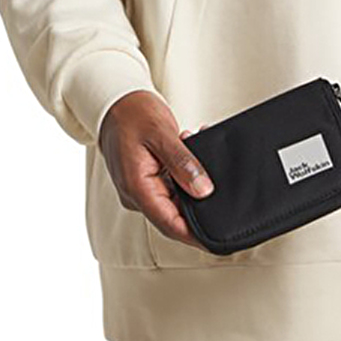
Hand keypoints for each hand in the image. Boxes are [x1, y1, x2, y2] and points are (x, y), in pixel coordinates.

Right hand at [97, 91, 214, 251]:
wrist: (114, 101)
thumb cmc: (132, 113)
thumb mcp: (161, 134)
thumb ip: (183, 163)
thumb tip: (204, 190)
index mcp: (136, 188)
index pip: (170, 224)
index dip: (195, 235)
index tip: (218, 240)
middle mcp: (136, 194)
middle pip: (174, 215)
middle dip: (200, 206)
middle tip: (225, 195)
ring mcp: (140, 188)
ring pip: (175, 199)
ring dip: (194, 185)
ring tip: (207, 159)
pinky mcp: (146, 179)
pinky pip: (171, 186)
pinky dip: (186, 175)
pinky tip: (196, 155)